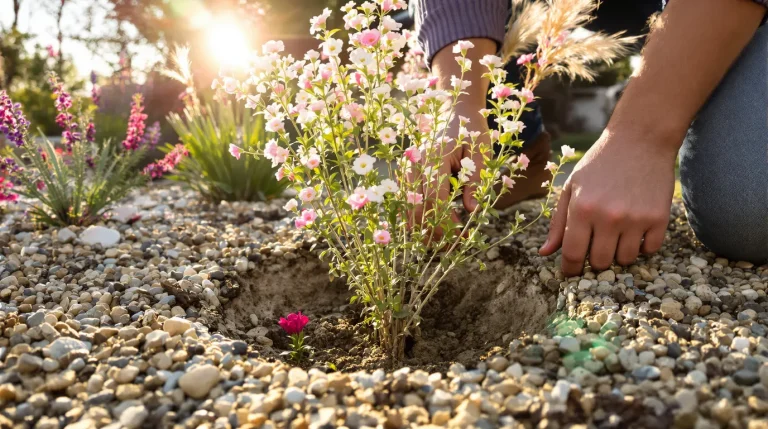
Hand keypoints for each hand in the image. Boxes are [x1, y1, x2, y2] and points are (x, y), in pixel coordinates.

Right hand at [406, 38, 495, 241]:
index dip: (447, 222)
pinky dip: (415, 220)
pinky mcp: (408, 174)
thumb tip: (471, 210)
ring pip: (408, 208)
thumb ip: (474, 181)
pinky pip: (406, 203)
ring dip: (423, 230)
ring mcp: (408, 170)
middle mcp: (415, 165)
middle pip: (417, 208)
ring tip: (441, 244)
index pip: (435, 199)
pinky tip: (429, 231)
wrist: (454, 110)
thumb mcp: (480, 153)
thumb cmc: (470, 130)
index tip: (461, 236)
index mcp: (433, 159)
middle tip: (452, 247)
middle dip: (434, 232)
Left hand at [539, 130, 676, 274]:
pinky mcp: (659, 218)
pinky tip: (636, 229)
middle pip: (601, 262)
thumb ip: (558, 222)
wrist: (640, 139)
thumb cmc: (599, 163)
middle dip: (595, 260)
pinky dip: (642, 245)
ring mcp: (636, 219)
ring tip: (616, 234)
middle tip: (596, 245)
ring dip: (619, 253)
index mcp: (582, 209)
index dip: (570, 269)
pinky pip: (650, 250)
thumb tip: (546, 253)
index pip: (573, 255)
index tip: (571, 271)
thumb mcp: (572, 187)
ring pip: (626, 260)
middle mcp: (608, 217)